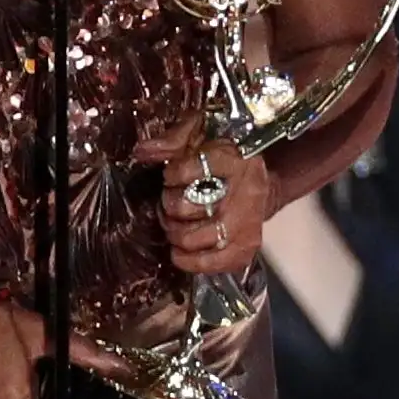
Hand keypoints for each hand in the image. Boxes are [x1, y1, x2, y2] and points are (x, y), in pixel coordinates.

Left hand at [159, 132, 271, 279]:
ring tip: (174, 224)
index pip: (198, 168)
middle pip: (188, 208)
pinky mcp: (246, 249)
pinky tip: (181, 250)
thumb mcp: (202, 134)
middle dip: (169, 206)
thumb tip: (142, 152)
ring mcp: (249, 225)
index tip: (171, 174)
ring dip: (174, 234)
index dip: (174, 173)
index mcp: (238, 160)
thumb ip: (173, 139)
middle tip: (170, 201)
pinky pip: (210, 265)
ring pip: (194, 239)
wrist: (257, 183)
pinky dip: (188, 261)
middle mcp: (248, 194)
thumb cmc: (223, 157)